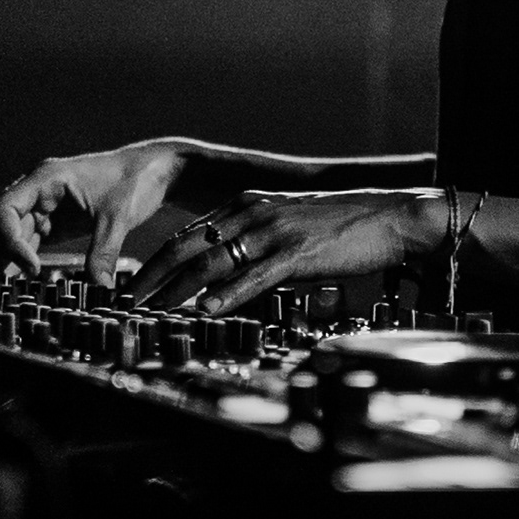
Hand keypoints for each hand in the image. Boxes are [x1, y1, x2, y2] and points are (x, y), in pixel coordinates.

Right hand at [0, 140, 194, 285]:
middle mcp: (39, 191)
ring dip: (2, 260)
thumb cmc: (136, 182)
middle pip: (3, 224)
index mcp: (46, 178)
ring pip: (14, 236)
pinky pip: (31, 243)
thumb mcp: (119, 217)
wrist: (155, 171)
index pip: (6, 208)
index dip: (9, 239)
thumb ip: (104, 250)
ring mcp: (46, 207)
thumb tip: (99, 288)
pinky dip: (20, 260)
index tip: (32, 267)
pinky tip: (5, 280)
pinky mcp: (57, 222)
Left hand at [134, 189, 449, 315]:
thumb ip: (258, 247)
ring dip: (178, 291)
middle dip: (152, 276)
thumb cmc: (345, 228)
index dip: (157, 262)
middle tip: (125, 302)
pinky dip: (227, 296)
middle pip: (188, 247)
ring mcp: (275, 233)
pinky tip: (207, 310)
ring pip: (213, 263)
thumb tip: (229, 278)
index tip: (132, 286)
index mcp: (249, 206)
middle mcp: (254, 214)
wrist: (393, 218)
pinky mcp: (298, 253)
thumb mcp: (291, 230)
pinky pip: (254, 277)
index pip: (189, 235)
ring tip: (152, 312)